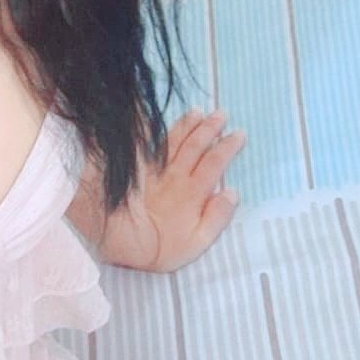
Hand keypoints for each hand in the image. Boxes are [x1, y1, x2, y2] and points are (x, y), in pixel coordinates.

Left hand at [100, 109, 245, 273]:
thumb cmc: (160, 248)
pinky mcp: (136, 170)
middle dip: (210, 127)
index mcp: (194, 192)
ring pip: (174, 140)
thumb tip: (232, 193)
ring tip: (197, 111)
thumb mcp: (197, 243)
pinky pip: (149, 145)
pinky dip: (155, 131)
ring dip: (187, 124)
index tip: (239, 133)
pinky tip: (157, 122)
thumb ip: (217, 218)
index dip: (228, 147)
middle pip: (196, 145)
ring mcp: (154, 171)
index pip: (215, 162)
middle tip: (222, 113)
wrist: (119, 242)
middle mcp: (175, 176)